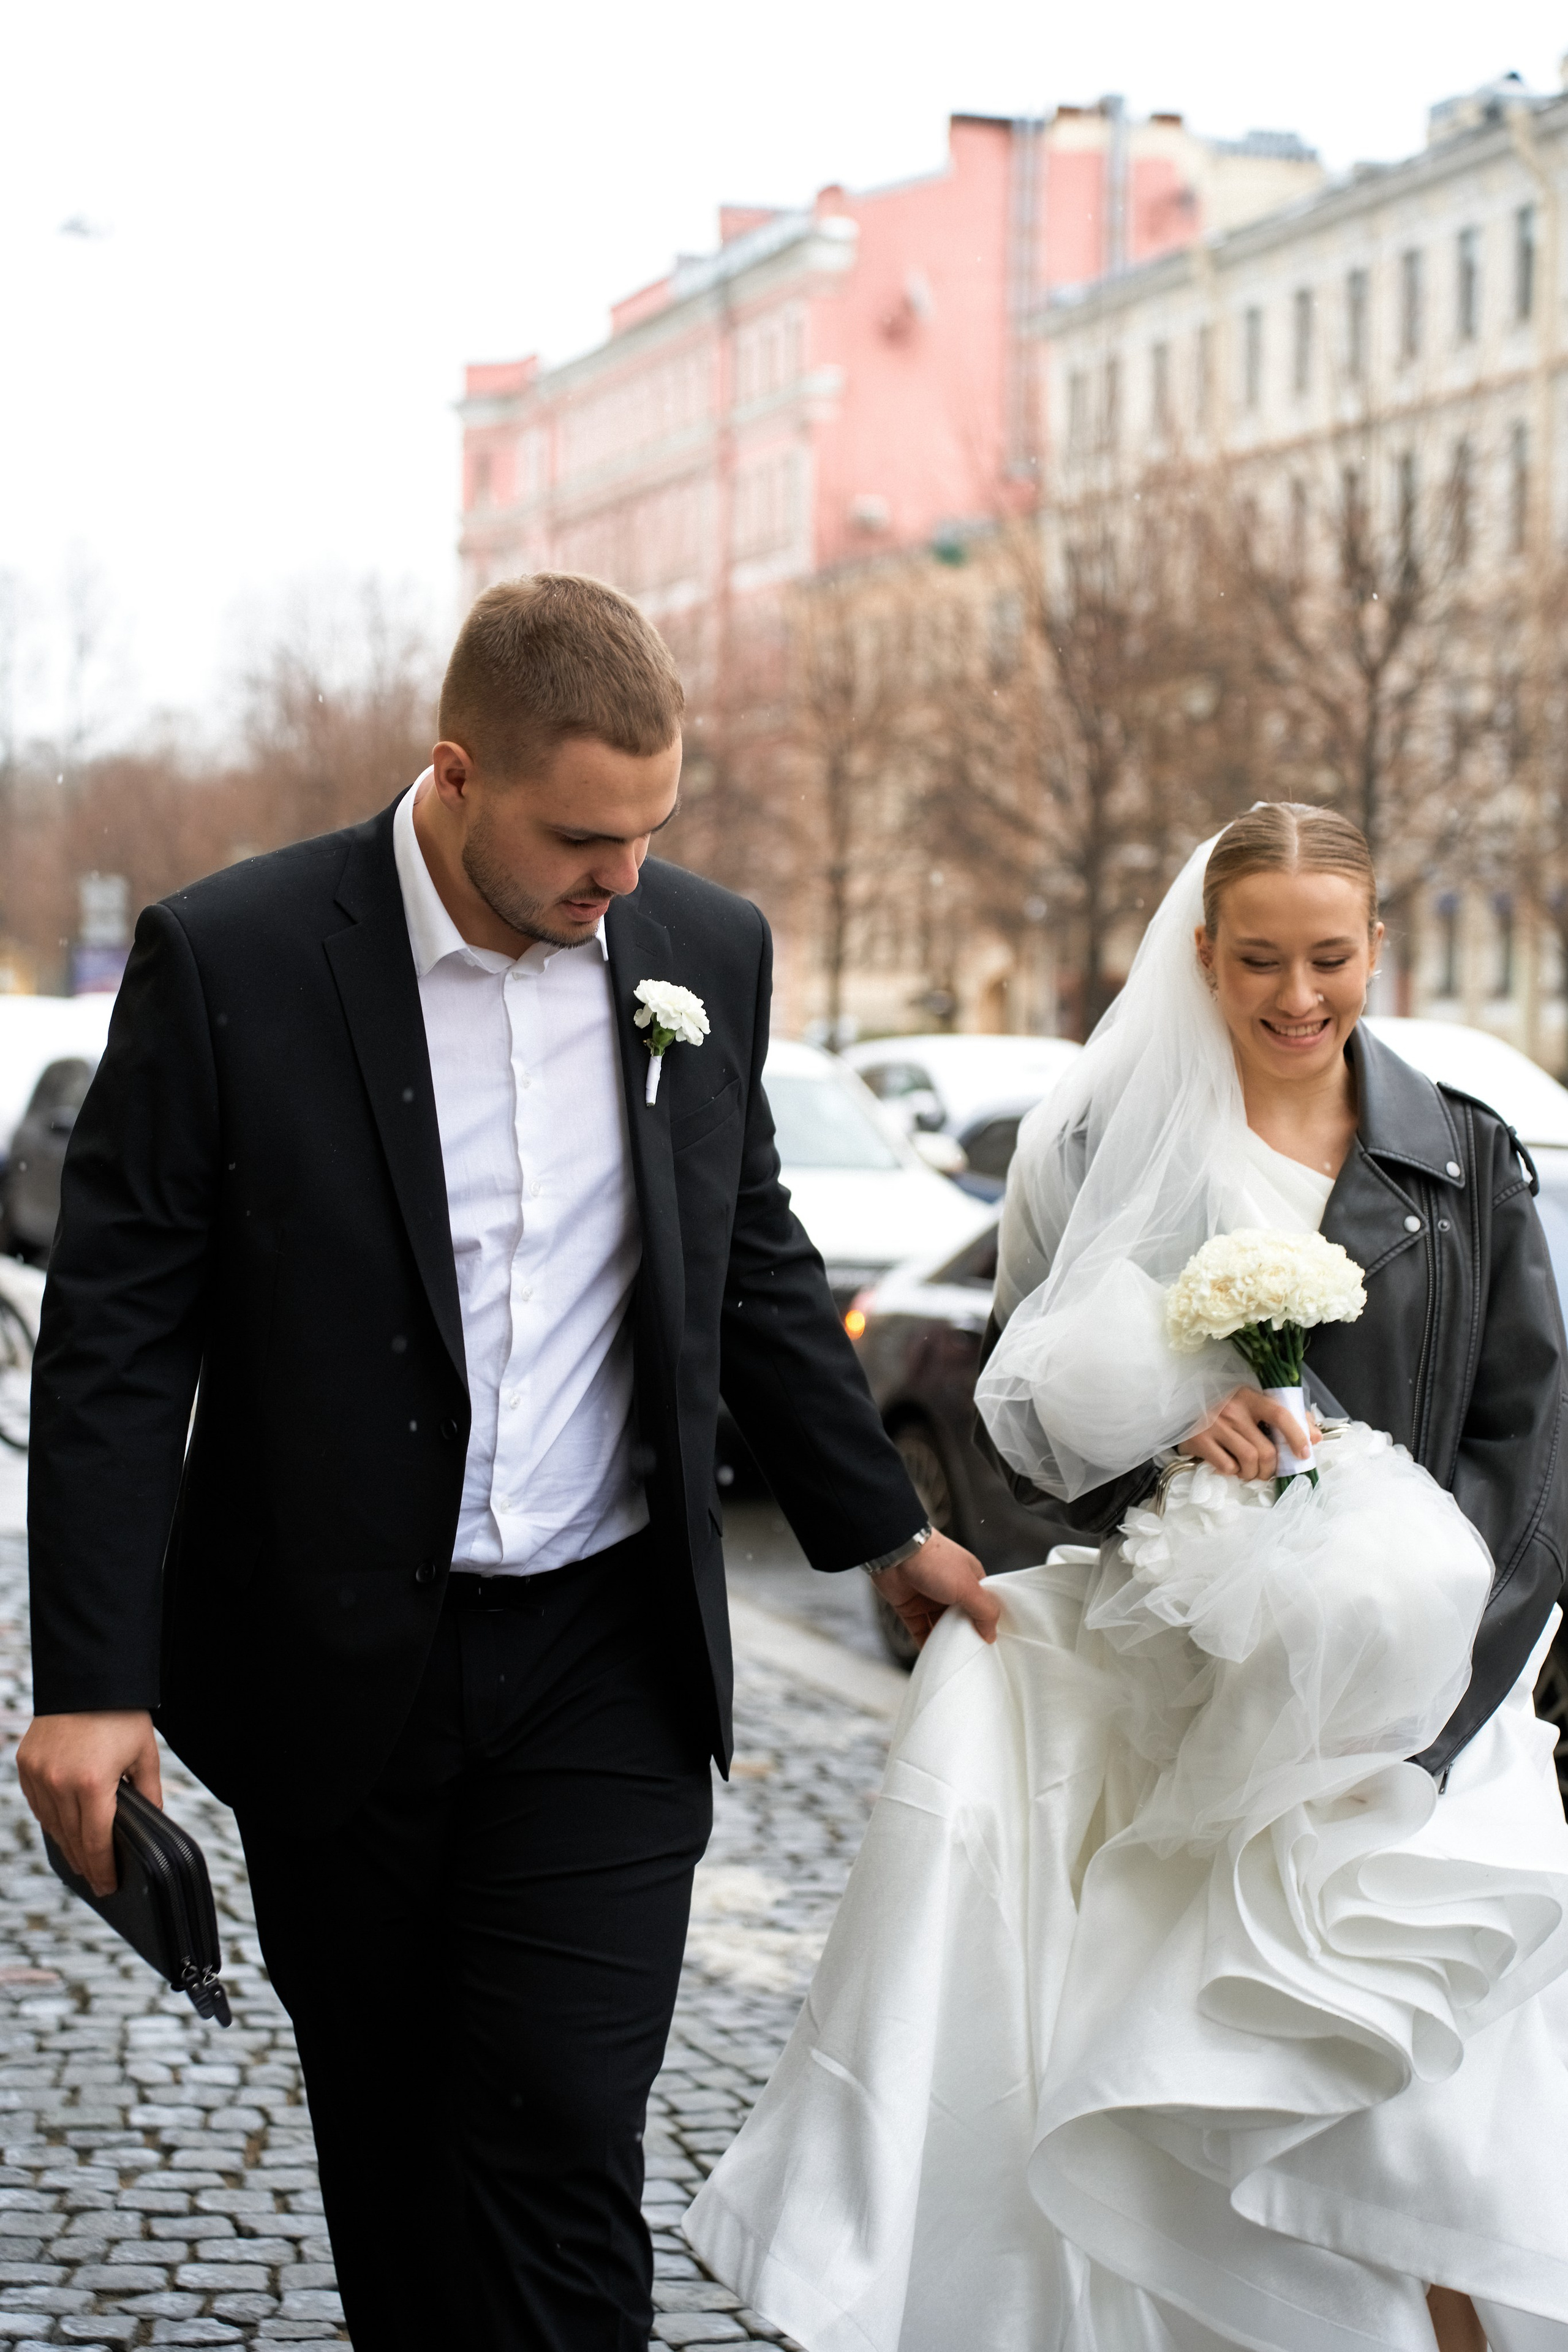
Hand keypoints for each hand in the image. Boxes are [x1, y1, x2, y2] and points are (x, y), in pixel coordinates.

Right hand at [16, 1711, 161, 1896]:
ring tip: (82, 1861)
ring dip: (66, 1845)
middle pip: (71, 1839)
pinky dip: (50, 1820)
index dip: (102, 1868)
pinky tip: (63, 1830)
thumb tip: (154, 1823)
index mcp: (92, 1784)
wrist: (87, 1676)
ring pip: (51, 1825)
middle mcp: (59, 1783)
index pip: (96, 1841)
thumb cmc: (122, 1715)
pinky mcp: (25, 1764)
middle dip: (86, 1863)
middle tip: (97, 1882)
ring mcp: (38, 1774)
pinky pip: (38, 1804)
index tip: (107, 1885)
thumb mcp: (145, 1754)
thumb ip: (149, 1794)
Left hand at [870, 1529, 999, 1648]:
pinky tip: (933, 1656)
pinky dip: (926, 1643)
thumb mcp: (968, 1586)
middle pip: (961, 1618)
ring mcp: (929, 1599)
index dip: (986, 1622)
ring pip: (940, 1626)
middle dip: (965, 1635)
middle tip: (972, 1655)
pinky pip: (920, 1630)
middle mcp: (950, 1588)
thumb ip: (983, 1610)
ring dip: (945, 1641)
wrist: (896, 1553)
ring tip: (953, 1659)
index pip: (983, 1604)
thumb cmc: (933, 1560)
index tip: (989, 1642)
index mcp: (968, 1578)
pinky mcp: (910, 1608)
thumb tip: (991, 1634)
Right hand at [1178, 1388, 1318, 1480]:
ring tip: (1248, 1471)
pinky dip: (1232, 1472)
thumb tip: (1316, 1437)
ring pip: (1248, 1461)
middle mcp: (1233, 1409)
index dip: (1297, 1435)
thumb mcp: (1251, 1404)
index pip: (1280, 1414)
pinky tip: (1229, 1466)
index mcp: (1249, 1397)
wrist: (1179, 1405)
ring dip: (1252, 1473)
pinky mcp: (1199, 1440)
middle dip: (1270, 1469)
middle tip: (1265, 1471)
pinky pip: (1226, 1466)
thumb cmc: (1221, 1406)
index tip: (1304, 1453)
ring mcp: (1214, 1425)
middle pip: (1265, 1449)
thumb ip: (1286, 1417)